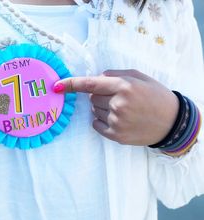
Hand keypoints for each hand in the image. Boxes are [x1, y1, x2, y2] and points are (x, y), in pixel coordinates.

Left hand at [54, 70, 178, 145]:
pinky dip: (101, 120)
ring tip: (123, 110)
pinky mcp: (115, 135)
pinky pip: (96, 124)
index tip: (57, 85)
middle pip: (92, 98)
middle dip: (100, 96)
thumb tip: (97, 77)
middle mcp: (118, 104)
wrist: (171, 122)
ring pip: (94, 111)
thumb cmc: (155, 96)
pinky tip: (118, 119)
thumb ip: (116, 75)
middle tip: (118, 98)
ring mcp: (116, 121)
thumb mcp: (140, 77)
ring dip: (102, 108)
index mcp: (124, 86)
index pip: (90, 84)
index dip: (71, 84)